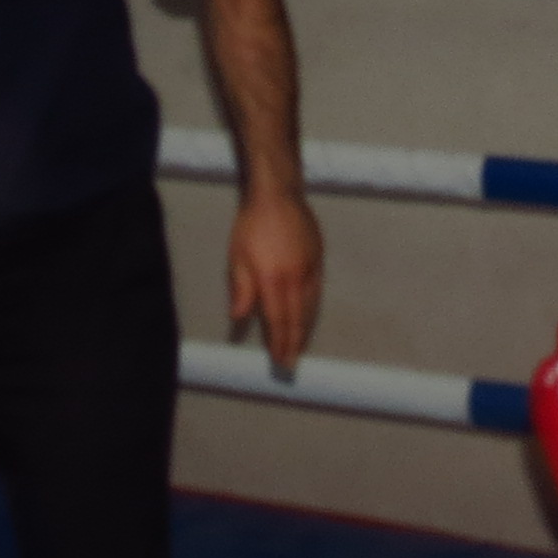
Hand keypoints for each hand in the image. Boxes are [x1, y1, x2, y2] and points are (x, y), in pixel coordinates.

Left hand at [228, 188, 322, 375]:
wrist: (278, 195)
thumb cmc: (251, 226)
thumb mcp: (238, 257)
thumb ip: (241, 289)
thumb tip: (239, 318)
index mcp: (272, 280)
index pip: (277, 319)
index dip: (279, 341)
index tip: (279, 358)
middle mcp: (295, 279)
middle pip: (297, 318)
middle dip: (294, 342)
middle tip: (291, 362)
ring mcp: (310, 269)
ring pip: (310, 307)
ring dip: (305, 329)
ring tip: (300, 346)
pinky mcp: (319, 260)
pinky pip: (318, 292)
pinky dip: (313, 309)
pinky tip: (309, 316)